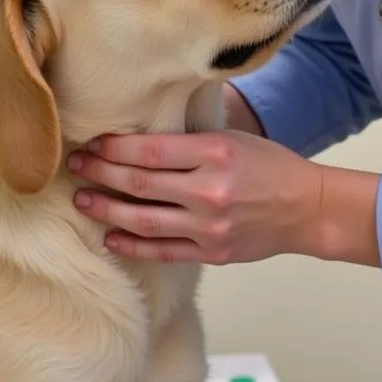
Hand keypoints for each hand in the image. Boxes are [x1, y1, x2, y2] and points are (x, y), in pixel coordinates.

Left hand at [68, 129, 381, 266]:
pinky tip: (110, 237)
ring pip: (144, 220)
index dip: (114, 147)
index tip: (92, 142)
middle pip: (140, 183)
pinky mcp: (212, 252)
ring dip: (106, 210)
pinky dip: (132, 245)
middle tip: (74, 166)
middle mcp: (209, 190)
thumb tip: (139, 129)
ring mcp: (209, 225)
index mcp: (214, 152)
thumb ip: (189, 138)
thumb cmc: (268, 165)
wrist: (307, 208)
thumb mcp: (231, 136)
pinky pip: (162, 251)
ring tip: (82, 200)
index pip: (150, 149)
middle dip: (100, 173)